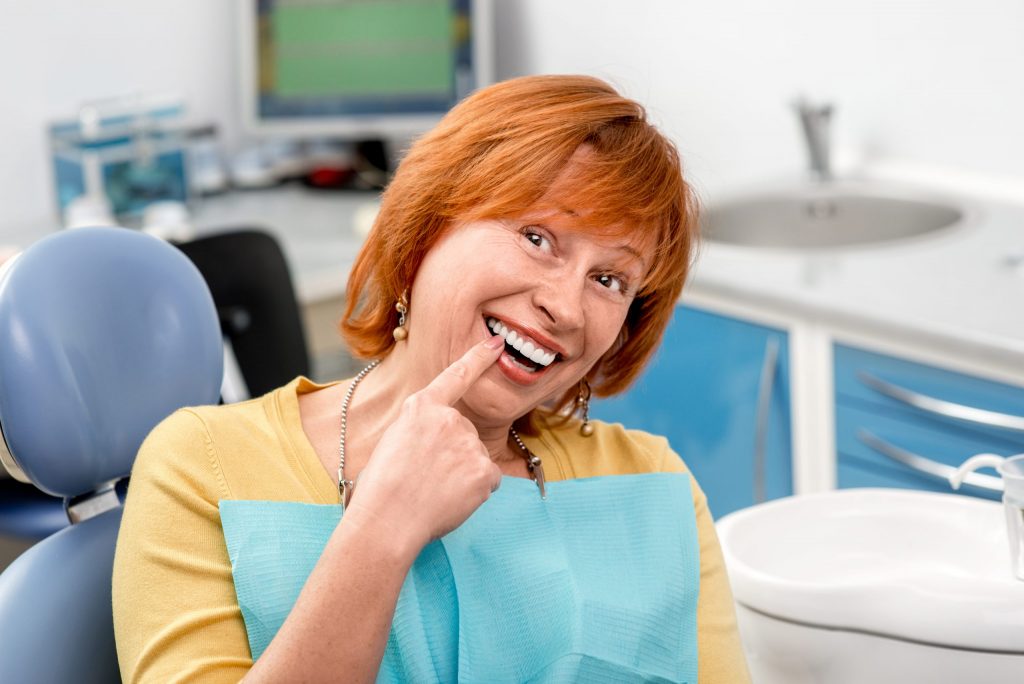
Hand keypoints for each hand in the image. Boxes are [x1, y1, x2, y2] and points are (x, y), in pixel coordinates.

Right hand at [343, 336, 504, 550]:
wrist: (386, 520)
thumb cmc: (379, 489)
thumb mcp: (392, 442)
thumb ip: (421, 432)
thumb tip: (438, 448)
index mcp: (421, 408)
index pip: (456, 376)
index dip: (478, 358)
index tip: (497, 345)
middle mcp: (449, 419)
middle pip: (463, 433)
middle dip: (452, 454)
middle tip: (425, 478)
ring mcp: (468, 443)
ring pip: (475, 458)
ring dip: (461, 474)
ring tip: (432, 492)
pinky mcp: (484, 469)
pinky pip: (488, 480)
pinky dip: (475, 492)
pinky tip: (451, 500)